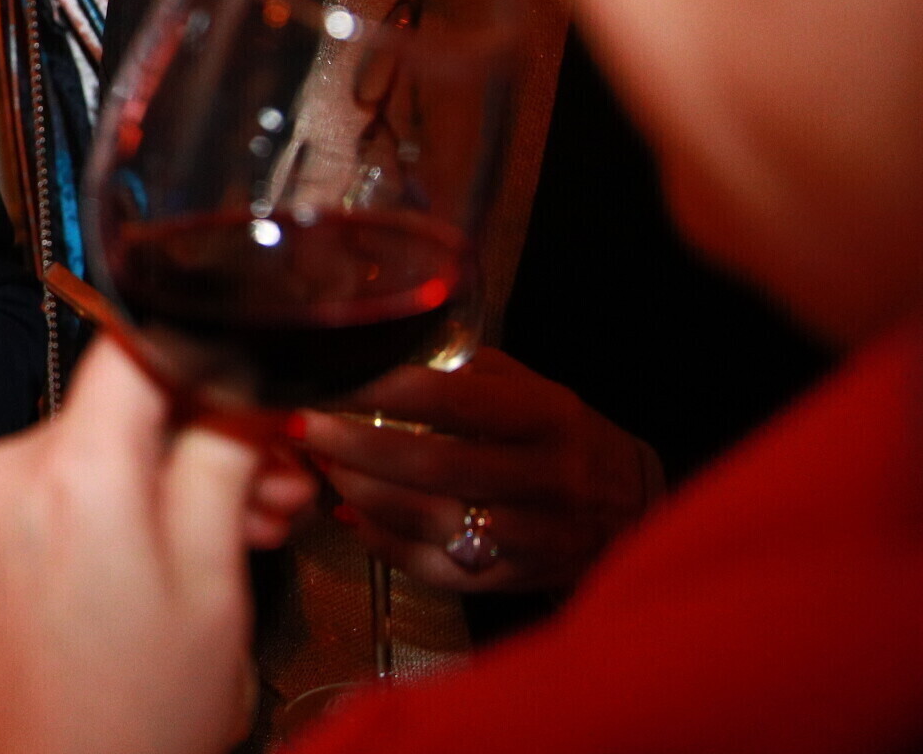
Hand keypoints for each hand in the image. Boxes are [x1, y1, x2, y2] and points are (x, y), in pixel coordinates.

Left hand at [0, 341, 260, 753]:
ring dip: (149, 484)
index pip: (136, 346)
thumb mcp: (212, 585)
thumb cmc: (130, 720)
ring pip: (80, 457)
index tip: (249, 401)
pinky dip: (93, 515)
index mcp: (75, 467)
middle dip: (196, 443)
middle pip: (115, 411)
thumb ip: (224, 465)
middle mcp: (6, 470)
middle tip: (270, 499)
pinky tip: (145, 568)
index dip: (203, 361)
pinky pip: (37, 498)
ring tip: (216, 546)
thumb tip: (244, 393)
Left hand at [293, 347, 661, 592]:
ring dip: (362, 493)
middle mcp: (545, 477)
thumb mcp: (530, 389)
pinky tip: (352, 517)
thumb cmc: (560, 435)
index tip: (333, 379)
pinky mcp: (515, 580)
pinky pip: (437, 567)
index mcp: (546, 417)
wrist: (633, 507)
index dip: (388, 390)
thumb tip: (379, 357)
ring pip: (431, 519)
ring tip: (319, 465)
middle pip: (436, 464)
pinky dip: (385, 543)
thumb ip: (465, 374)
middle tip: (304, 426)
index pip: (458, 400)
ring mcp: (533, 536)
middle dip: (357, 445)